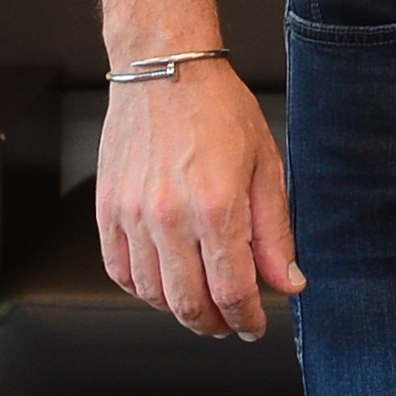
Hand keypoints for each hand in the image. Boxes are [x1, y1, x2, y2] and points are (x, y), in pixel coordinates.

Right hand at [93, 58, 303, 340]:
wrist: (164, 69)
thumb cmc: (218, 110)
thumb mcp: (265, 167)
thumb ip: (274, 233)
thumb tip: (288, 283)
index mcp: (216, 207)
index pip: (232, 291)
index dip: (247, 320)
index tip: (255, 326)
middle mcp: (169, 217)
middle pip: (189, 304)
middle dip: (214, 324)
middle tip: (229, 323)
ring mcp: (132, 216)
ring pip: (153, 294)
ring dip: (180, 309)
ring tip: (200, 302)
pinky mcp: (107, 210)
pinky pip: (119, 271)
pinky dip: (142, 288)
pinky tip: (164, 280)